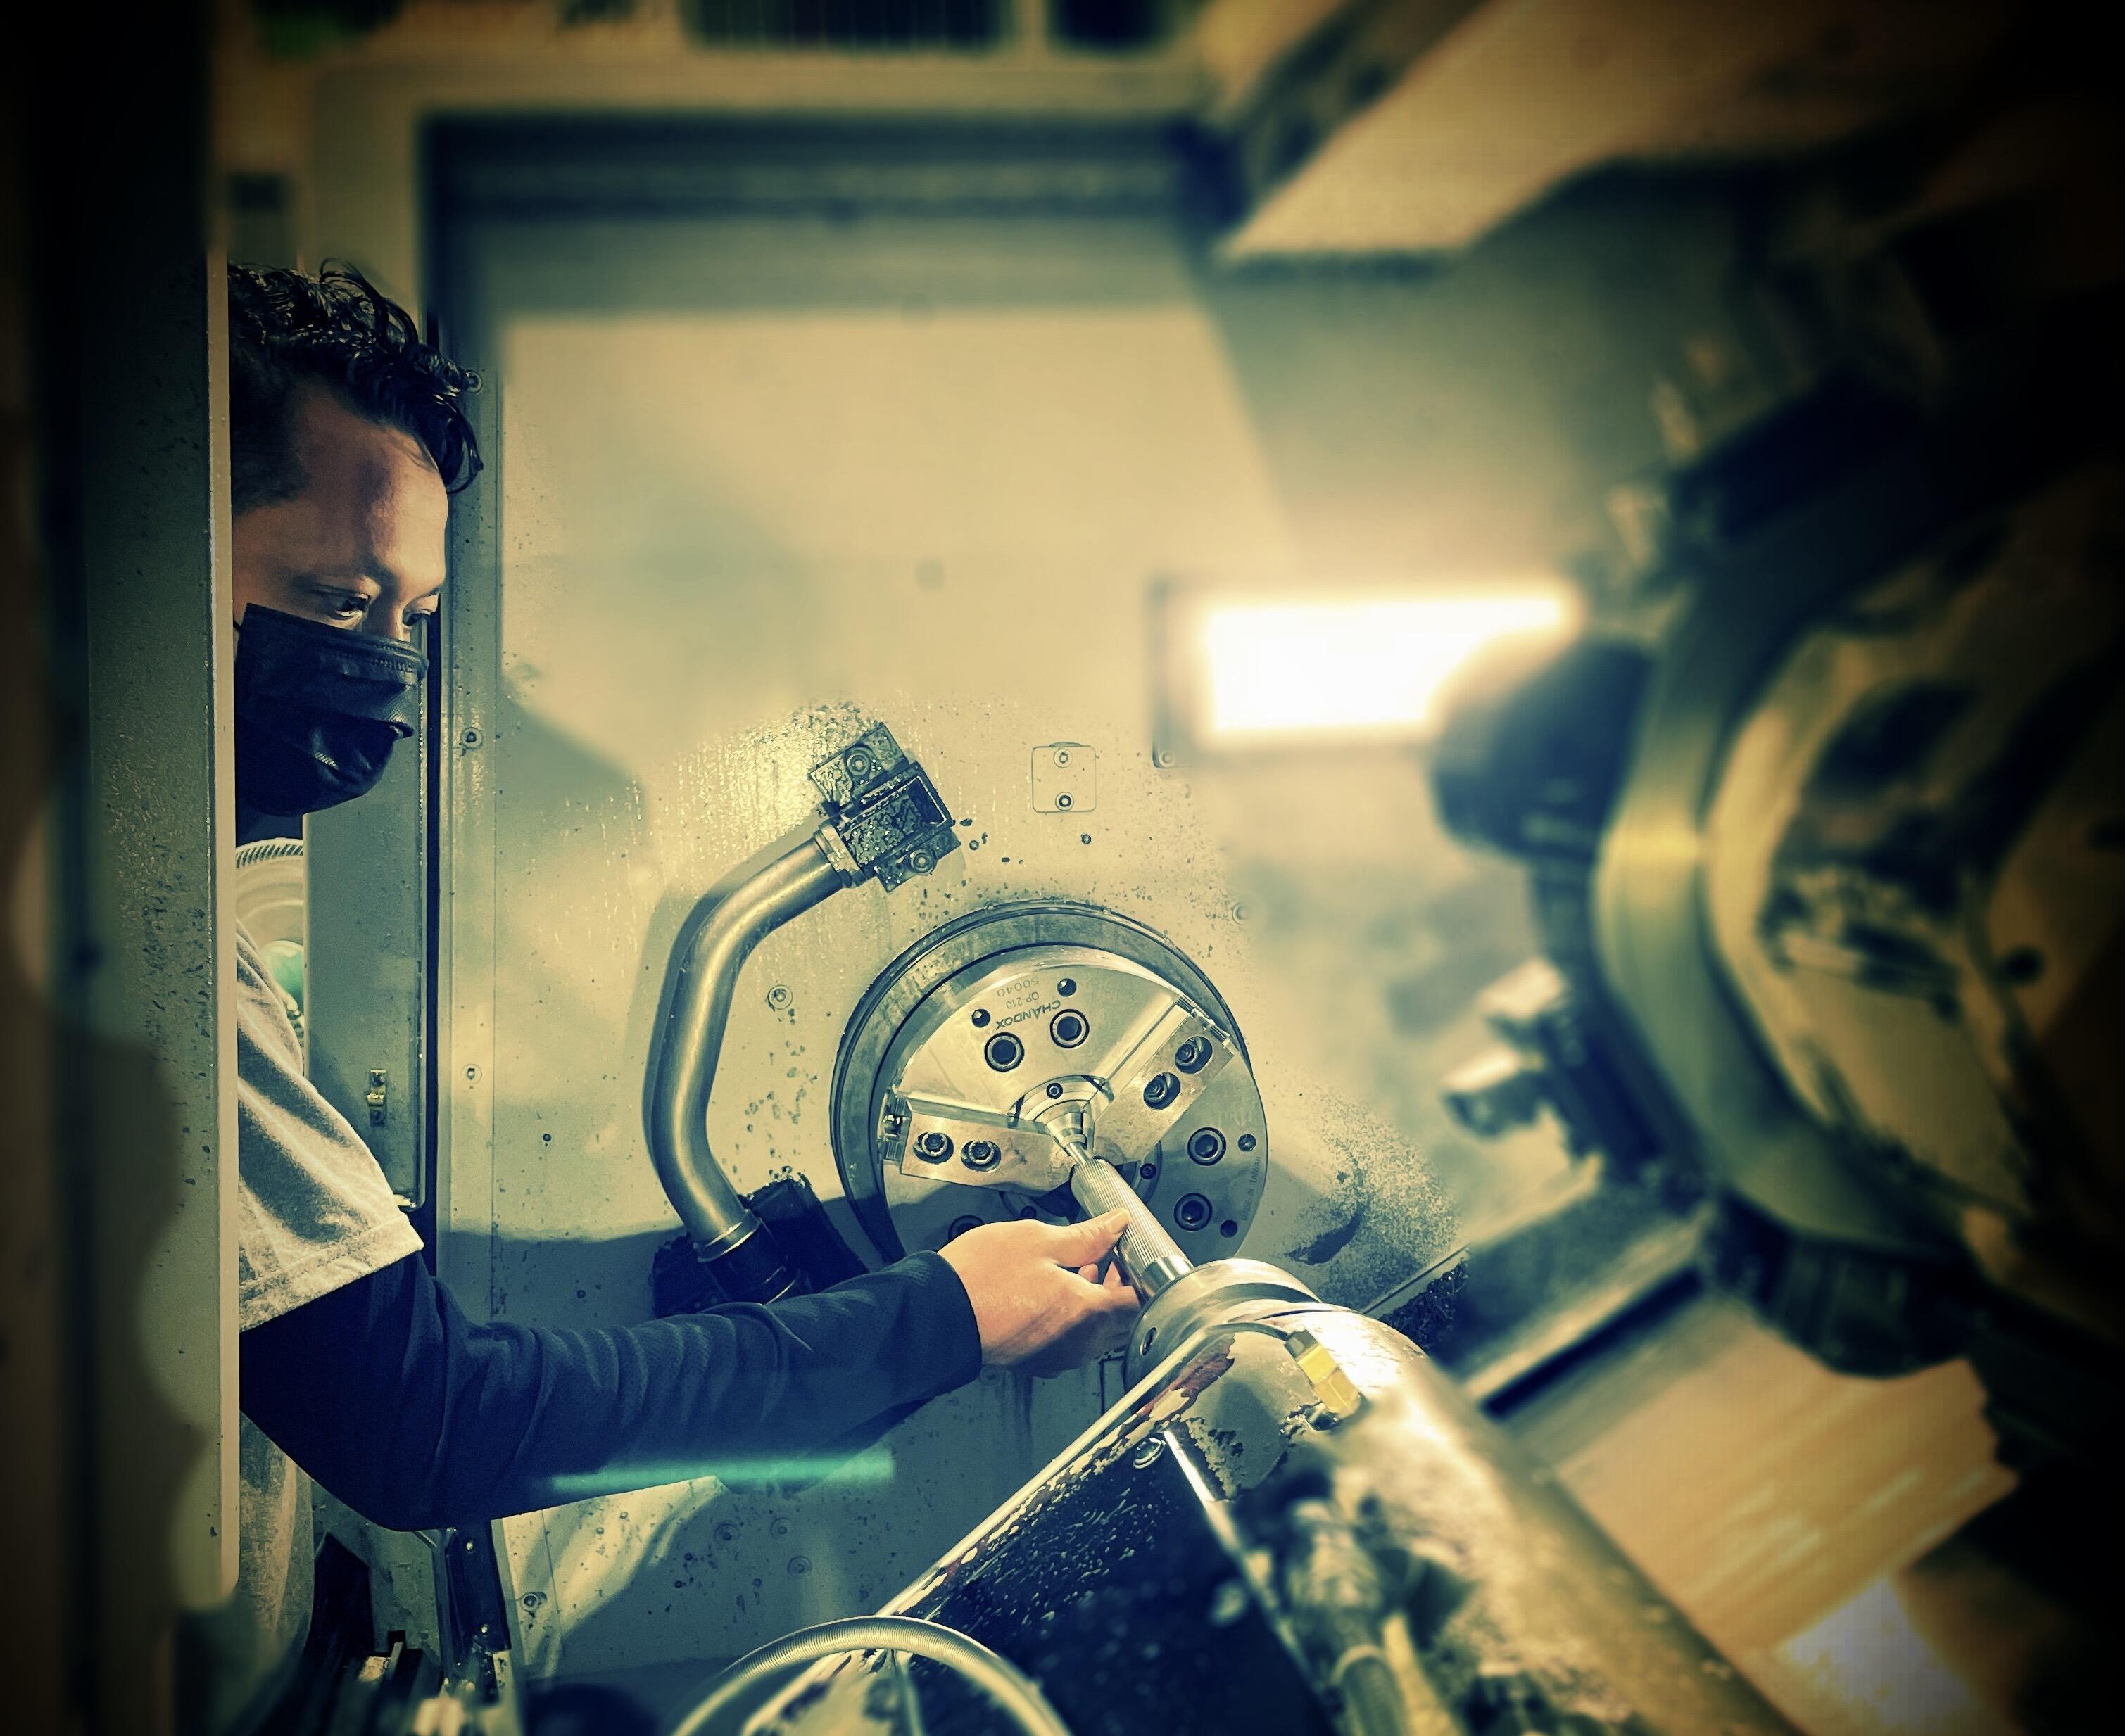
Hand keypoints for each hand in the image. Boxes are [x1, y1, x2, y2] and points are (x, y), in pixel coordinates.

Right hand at [938, 1211, 1140, 1376]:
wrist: (936, 1314)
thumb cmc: (981, 1278)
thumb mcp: (1038, 1240)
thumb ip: (1086, 1236)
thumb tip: (1116, 1225)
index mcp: (1087, 1314)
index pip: (1140, 1302)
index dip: (1143, 1275)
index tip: (1136, 1254)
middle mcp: (1078, 1344)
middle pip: (1123, 1321)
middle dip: (1123, 1288)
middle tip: (1111, 1257)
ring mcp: (1057, 1357)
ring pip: (1099, 1333)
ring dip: (1100, 1302)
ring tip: (1083, 1267)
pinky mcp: (1037, 1360)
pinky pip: (1073, 1342)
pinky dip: (1077, 1317)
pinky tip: (1058, 1289)